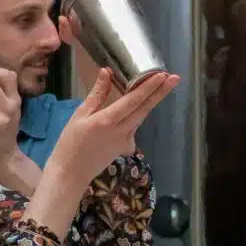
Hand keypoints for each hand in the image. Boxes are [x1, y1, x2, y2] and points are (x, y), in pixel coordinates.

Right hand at [51, 66, 177, 182]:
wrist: (72, 173)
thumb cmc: (70, 143)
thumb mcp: (80, 115)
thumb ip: (96, 94)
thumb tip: (106, 72)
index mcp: (107, 120)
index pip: (133, 100)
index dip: (149, 87)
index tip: (162, 75)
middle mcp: (121, 130)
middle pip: (145, 109)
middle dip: (161, 93)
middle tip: (175, 78)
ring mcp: (126, 141)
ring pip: (141, 117)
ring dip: (152, 102)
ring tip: (162, 86)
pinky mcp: (126, 147)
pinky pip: (134, 128)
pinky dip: (136, 116)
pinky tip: (135, 108)